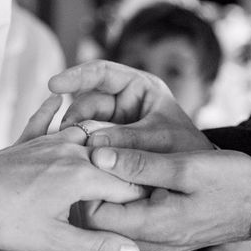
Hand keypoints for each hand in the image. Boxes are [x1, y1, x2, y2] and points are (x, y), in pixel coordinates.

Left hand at [0, 94, 143, 250]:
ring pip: (86, 135)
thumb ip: (98, 244)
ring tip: (112, 158)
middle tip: (138, 189)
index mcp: (82, 176)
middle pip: (112, 159)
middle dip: (126, 175)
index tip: (155, 208)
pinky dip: (54, 111)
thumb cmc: (4, 220)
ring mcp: (48, 141)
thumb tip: (135, 250)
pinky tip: (58, 96)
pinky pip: (46, 119)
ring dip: (100, 147)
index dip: (143, 199)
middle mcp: (71, 150)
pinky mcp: (28, 140)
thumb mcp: (54, 240)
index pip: (129, 184)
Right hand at [49, 60, 211, 152]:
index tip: (53, 84)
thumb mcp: (160, 141)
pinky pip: (89, 138)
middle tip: (64, 135)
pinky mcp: (109, 141)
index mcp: (140, 87)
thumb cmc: (187, 150)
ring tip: (68, 149)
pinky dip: (81, 146)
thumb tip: (92, 144)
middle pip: (88, 100)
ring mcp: (115, 120)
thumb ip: (129, 141)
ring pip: (84, 121)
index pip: (102, 73)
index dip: (76, 75)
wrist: (196, 178)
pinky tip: (72, 157)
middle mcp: (124, 100)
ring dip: (76, 133)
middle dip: (75, 116)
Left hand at [84, 147, 250, 250]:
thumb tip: (98, 156)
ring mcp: (159, 239)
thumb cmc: (231, 182)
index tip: (93, 157)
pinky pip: (134, 218)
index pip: (93, 217)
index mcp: (153, 226)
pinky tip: (135, 172)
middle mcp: (151, 241)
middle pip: (101, 220)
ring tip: (117, 160)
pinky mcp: (167, 232)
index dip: (87, 186)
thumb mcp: (186, 167)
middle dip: (95, 187)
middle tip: (100, 154)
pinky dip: (128, 197)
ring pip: (117, 218)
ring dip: (112, 191)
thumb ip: (141, 164)